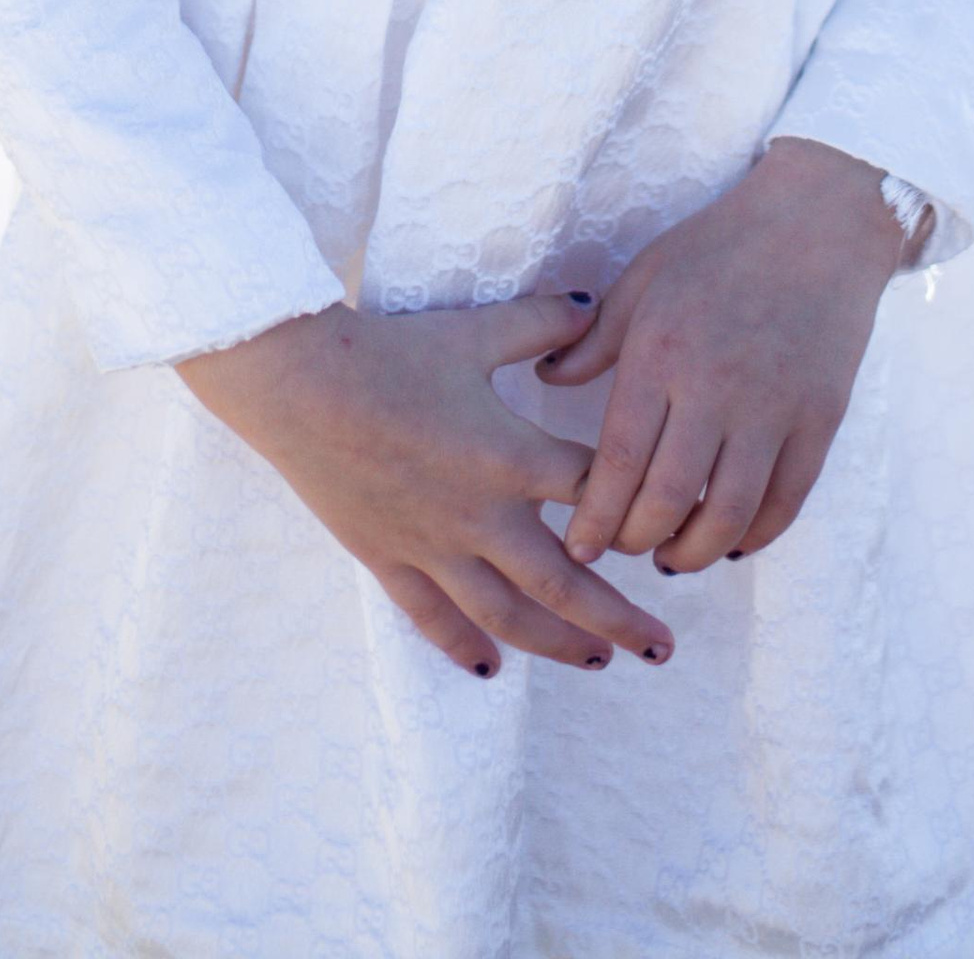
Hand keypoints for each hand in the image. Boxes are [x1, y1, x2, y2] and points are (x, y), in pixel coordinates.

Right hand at [178, 292, 675, 680]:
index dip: (638, 506)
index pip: (595, 492)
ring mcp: (434, 546)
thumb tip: (592, 303)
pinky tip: (491, 670)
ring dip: (558, 644)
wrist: (301, 385)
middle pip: (566, 582)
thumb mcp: (474, 331)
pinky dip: (463, 647)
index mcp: (511, 456)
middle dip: (618, 619)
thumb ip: (538, 324)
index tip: (672, 527)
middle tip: (663, 648)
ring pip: (507, 616)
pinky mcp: (389, 559)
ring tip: (601, 663)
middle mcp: (481, 515)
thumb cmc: (391, 352)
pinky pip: (434, 618)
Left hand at [540, 137, 907, 576]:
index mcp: (661, 350)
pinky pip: (785, 501)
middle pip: (668, 500)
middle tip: (621, 548)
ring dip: (693, 551)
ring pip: (728, 514)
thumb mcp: (644, 278)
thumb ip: (594, 338)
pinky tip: (729, 540)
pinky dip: (754, 535)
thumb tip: (546, 378)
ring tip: (671, 555)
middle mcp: (715, 385)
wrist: (819, 221)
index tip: (576, 547)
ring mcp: (774, 406)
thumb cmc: (719, 246)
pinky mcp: (820, 418)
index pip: (617, 461)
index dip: (593, 517)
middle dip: (635, 541)